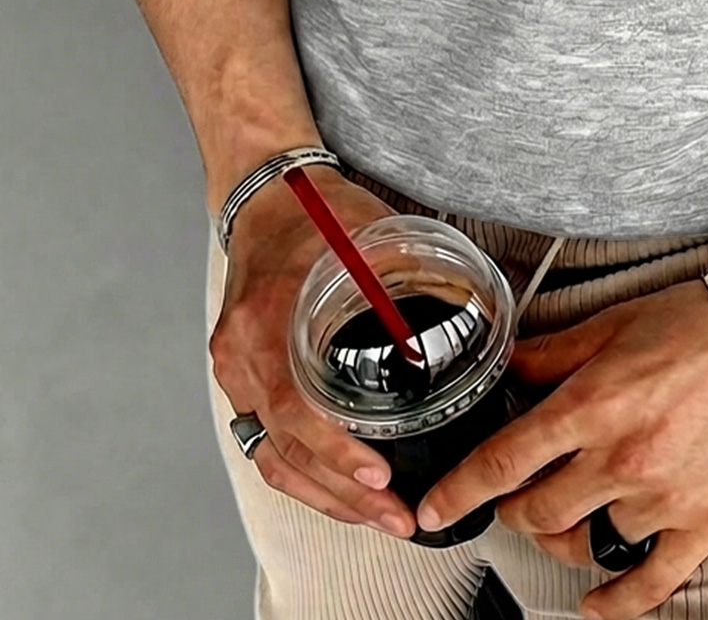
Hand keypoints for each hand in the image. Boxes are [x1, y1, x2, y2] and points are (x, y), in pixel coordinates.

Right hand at [208, 168, 417, 538]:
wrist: (264, 196)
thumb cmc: (315, 210)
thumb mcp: (365, 231)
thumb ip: (406, 269)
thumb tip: (467, 308)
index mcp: (267, 319)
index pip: (294, 407)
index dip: (335, 451)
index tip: (377, 476)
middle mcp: (242, 352)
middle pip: (285, 448)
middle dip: (344, 494)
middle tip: (396, 516)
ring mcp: (236, 369)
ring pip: (273, 455)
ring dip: (326, 494)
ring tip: (378, 516)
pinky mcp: (241, 377)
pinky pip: (265, 440)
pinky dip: (304, 471)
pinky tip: (340, 489)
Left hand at [416, 278, 707, 619]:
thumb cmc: (699, 323)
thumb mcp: (613, 323)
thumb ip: (552, 353)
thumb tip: (505, 368)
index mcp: (590, 406)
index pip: (503, 463)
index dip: (458, 493)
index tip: (433, 512)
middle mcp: (619, 459)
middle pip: (537, 514)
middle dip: (514, 512)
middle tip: (518, 498)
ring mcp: (662, 497)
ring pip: (587, 545)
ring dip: (566, 538)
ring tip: (566, 520)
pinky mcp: (703, 523)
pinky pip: (650, 583)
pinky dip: (616, 602)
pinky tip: (596, 601)